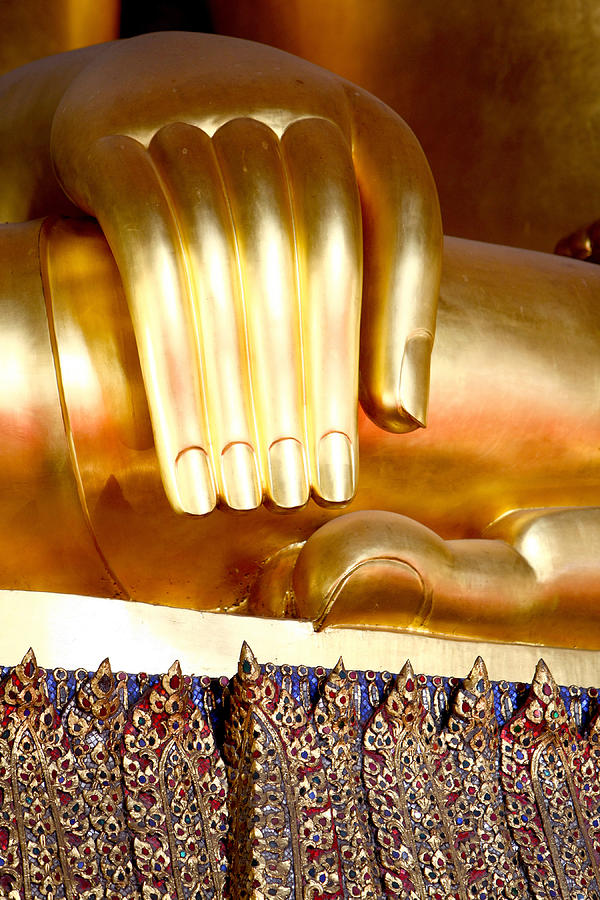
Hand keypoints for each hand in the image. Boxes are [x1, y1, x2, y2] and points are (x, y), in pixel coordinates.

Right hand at [50, 32, 441, 513]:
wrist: (105, 112)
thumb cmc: (225, 198)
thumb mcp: (300, 229)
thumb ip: (358, 302)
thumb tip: (406, 418)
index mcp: (345, 115)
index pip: (399, 211)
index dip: (401, 324)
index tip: (393, 427)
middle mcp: (274, 97)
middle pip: (312, 248)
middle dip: (311, 382)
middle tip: (305, 486)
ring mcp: (187, 105)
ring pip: (229, 259)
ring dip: (238, 394)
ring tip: (242, 492)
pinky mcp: (107, 136)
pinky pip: (148, 252)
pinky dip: (172, 365)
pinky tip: (186, 455)